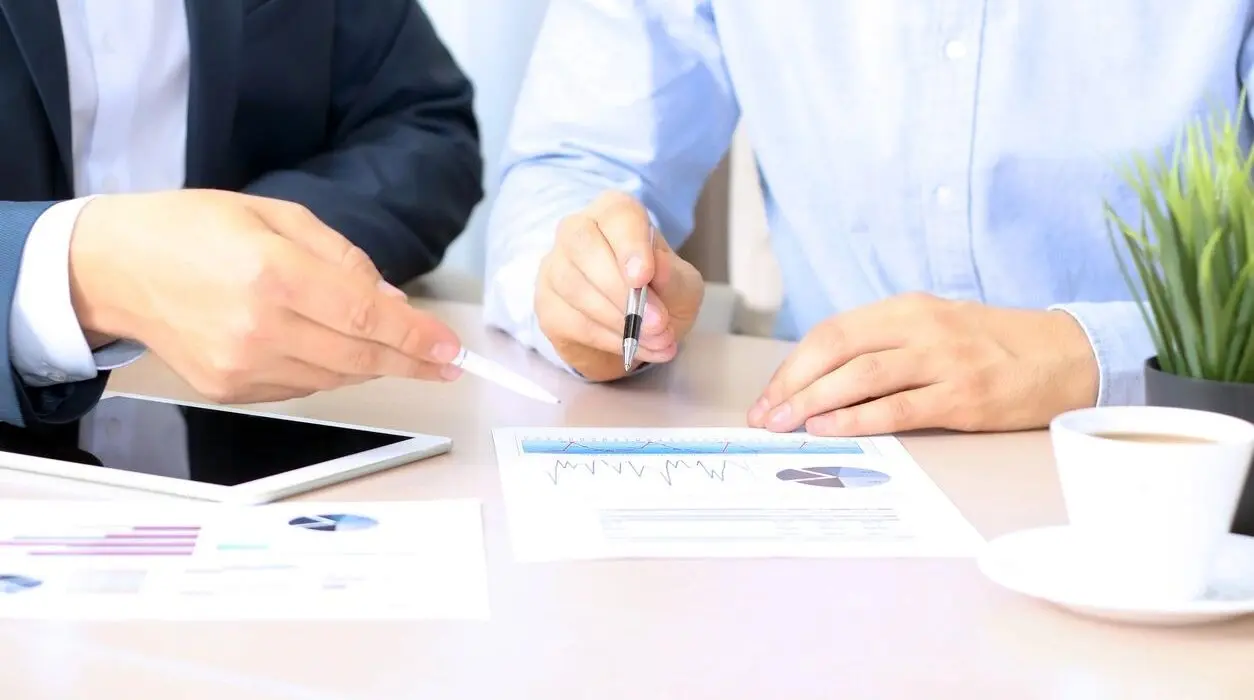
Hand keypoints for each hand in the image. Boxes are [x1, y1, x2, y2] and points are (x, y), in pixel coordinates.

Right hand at [67, 189, 463, 402]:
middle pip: (359, 358)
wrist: (115, 267)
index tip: (452, 350)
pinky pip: (302, 387)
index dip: (417, 338)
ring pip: (335, 378)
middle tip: (447, 363)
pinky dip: (330, 371)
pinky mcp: (228, 389)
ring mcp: (240, 365)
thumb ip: (342, 258)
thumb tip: (393, 304)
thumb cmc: (193, 229)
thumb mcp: (275, 214)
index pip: (366, 318)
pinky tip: (333, 349)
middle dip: (412, 362)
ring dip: (372, 366)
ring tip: (393, 348)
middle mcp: (257, 326)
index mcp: (271, 272)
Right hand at [535, 191, 703, 380]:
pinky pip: (572, 321)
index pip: (616, 214)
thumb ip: (674, 278)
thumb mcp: (683, 287)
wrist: (639, 331)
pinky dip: (608, 339)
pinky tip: (634, 348)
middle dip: (620, 288)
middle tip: (657, 322)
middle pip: (583, 244)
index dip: (629, 245)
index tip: (643, 277)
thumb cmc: (661, 294)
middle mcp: (578, 230)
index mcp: (615, 213)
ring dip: (619, 320)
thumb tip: (658, 267)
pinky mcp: (548, 304)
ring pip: (574, 286)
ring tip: (656, 340)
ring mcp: (555, 267)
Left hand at [746, 293, 1098, 434]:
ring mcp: (945, 360)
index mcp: (907, 309)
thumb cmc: (993, 347)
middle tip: (765, 417)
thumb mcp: (934, 329)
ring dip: (814, 401)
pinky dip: (859, 418)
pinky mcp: (966, 395)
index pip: (832, 333)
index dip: (793, 366)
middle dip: (792, 384)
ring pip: (862, 375)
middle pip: (837, 349)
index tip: (767, 397)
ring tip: (786, 425)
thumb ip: (885, 346)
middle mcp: (921, 327)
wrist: (1070, 355)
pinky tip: (830, 428)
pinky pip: (901, 406)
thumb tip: (821, 383)